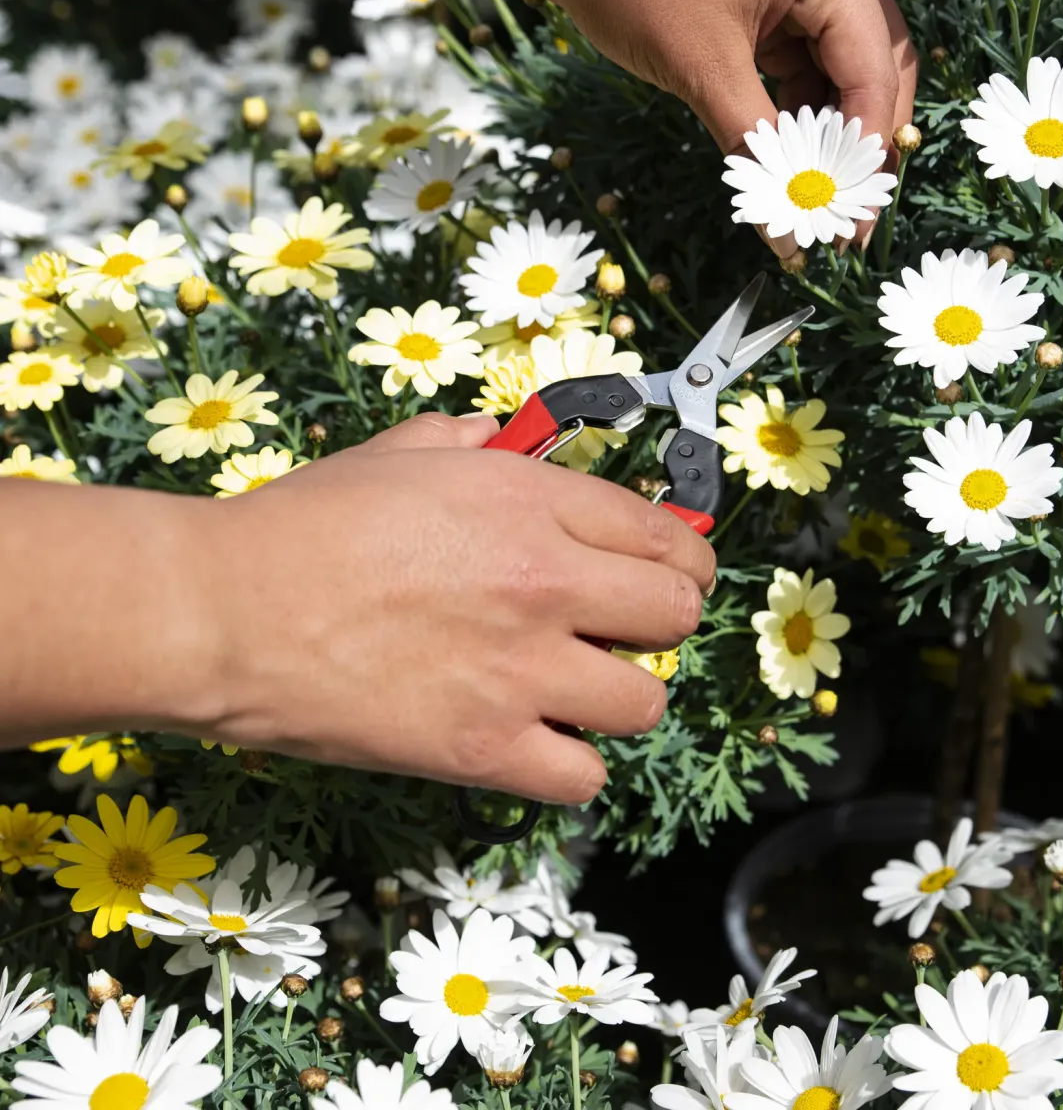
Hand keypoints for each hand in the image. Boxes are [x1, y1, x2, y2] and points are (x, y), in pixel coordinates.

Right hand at [187, 413, 714, 803]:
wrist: (227, 609)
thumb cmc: (306, 523)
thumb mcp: (401, 452)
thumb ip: (474, 438)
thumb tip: (509, 438)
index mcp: (532, 503)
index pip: (666, 535)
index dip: (685, 558)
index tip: (679, 572)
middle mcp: (547, 583)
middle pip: (676, 615)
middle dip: (665, 621)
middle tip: (629, 628)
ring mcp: (521, 671)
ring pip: (645, 701)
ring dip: (624, 695)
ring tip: (582, 689)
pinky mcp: (483, 749)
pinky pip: (583, 775)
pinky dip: (571, 764)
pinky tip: (540, 742)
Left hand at [519, 0, 917, 256]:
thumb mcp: (701, 70)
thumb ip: (755, 151)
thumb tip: (788, 236)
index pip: (870, 71)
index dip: (865, 153)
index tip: (852, 222)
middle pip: (875, 64)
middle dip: (860, 141)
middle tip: (847, 215)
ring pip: (842, 64)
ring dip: (829, 127)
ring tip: (813, 194)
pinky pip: (806, 53)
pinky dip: (799, 103)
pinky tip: (787, 154)